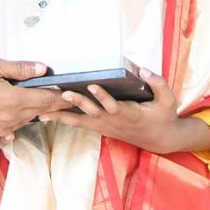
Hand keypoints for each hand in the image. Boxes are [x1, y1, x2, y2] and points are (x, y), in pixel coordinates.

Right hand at [0, 57, 67, 152]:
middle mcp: (8, 119)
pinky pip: (2, 138)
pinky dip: (9, 134)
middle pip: (37, 113)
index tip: (72, 96)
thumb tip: (42, 69)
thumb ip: (19, 69)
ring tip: (36, 107)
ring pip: (22, 124)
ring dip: (30, 115)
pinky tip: (10, 130)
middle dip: (50, 106)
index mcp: (13, 100)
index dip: (62, 98)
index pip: (46, 100)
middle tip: (61, 100)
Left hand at [39, 68, 209, 153]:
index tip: (92, 86)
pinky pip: (79, 124)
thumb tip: (143, 70)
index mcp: (130, 113)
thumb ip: (158, 84)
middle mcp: (114, 120)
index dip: (103, 97)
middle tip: (62, 94)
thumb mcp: (168, 100)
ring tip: (42, 112)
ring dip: (61, 116)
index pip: (114, 105)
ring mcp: (105, 126)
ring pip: (80, 122)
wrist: (160, 139)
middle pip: (92, 113)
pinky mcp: (99, 128)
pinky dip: (63, 120)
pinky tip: (46, 116)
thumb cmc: (163, 116)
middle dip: (77, 103)